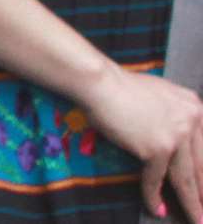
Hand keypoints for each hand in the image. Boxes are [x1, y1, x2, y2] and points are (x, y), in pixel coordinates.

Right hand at [80, 62, 202, 221]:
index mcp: (195, 107)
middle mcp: (191, 121)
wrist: (100, 83)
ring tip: (196, 218)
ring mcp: (175, 136)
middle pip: (201, 166)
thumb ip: (175, 115)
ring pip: (185, 178)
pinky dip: (154, 195)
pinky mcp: (157, 148)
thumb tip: (175, 139)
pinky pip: (155, 178)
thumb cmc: (121, 87)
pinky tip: (156, 208)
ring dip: (191, 202)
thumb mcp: (160, 95)